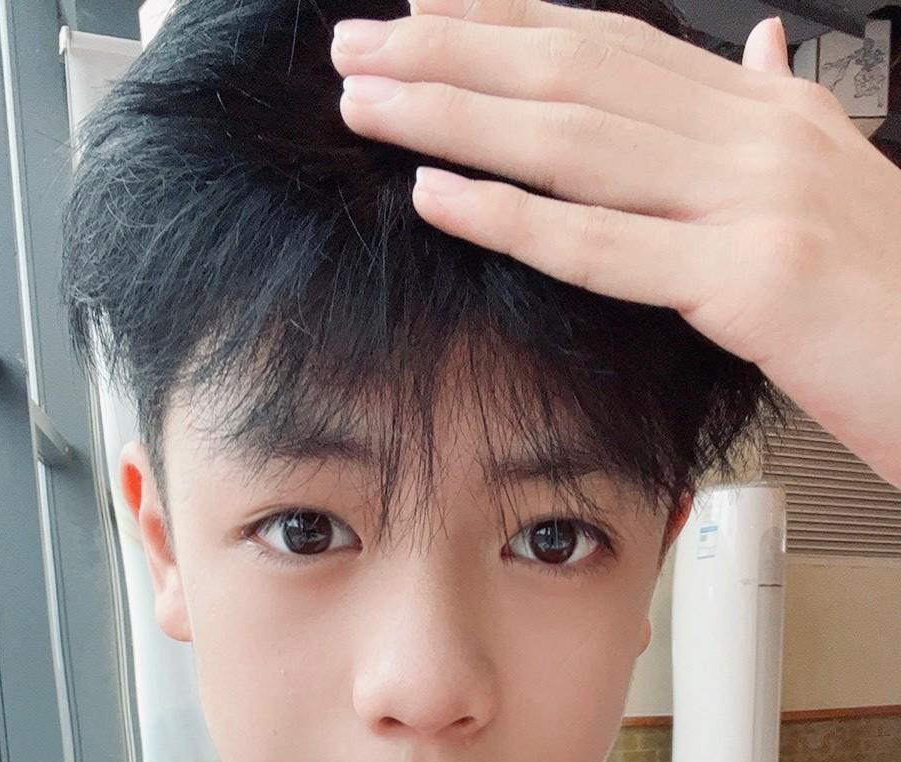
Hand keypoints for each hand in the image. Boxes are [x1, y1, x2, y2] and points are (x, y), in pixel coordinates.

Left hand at [330, 0, 900, 488]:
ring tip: (369, 104)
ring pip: (573, 142)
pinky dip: (512, 218)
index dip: (508, 19)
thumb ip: (779, 109)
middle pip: (571, 76)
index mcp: (763, 111)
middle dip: (451, 57)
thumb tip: (751, 49)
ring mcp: (752, 201)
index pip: (611, 42)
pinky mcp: (751, 281)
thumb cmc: (896, 290)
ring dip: (456, 118)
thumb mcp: (836, 176)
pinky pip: (604, 247)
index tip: (425, 10)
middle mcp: (751, 135)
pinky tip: (436, 195)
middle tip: (358, 50)